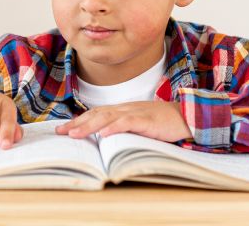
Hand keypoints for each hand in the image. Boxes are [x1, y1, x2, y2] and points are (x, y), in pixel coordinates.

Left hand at [54, 101, 193, 142]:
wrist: (187, 116)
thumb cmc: (162, 123)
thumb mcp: (138, 125)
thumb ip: (122, 128)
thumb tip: (102, 139)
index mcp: (122, 110)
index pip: (95, 114)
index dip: (78, 121)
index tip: (62, 130)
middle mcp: (125, 109)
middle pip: (96, 114)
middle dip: (77, 123)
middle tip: (60, 132)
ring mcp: (135, 113)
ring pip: (108, 117)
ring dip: (89, 125)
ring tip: (75, 134)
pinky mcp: (147, 120)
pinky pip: (128, 122)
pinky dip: (115, 127)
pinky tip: (104, 134)